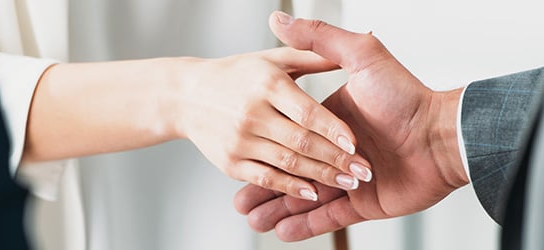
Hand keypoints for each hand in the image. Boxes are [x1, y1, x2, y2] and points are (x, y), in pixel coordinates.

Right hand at [174, 47, 373, 200]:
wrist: (180, 93)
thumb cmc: (232, 73)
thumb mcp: (271, 58)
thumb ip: (313, 52)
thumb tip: (354, 38)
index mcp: (268, 83)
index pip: (308, 111)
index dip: (333, 129)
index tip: (355, 143)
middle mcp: (252, 112)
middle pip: (301, 141)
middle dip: (335, 158)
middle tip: (363, 171)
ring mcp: (240, 140)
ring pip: (287, 163)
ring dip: (320, 177)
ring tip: (348, 185)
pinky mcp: (230, 164)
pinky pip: (265, 179)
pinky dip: (289, 189)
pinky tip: (311, 194)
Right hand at [232, 12, 469, 240]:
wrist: (445, 137)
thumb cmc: (408, 96)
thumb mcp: (361, 56)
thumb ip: (320, 39)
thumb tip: (279, 17)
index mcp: (330, 118)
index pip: (288, 133)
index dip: (263, 143)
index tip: (236, 146)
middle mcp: (336, 149)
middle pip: (290, 169)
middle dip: (263, 186)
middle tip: (237, 200)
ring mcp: (348, 178)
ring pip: (303, 196)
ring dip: (276, 208)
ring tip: (251, 219)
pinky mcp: (363, 204)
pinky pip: (328, 219)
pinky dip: (304, 226)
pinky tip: (280, 231)